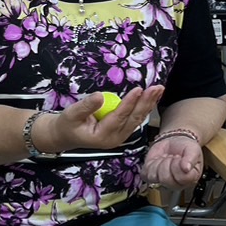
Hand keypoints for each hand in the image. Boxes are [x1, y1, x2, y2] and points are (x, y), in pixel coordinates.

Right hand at [40, 86, 165, 153]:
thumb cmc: (68, 124)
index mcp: (102, 136)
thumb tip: (100, 96)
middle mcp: (115, 138)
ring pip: (137, 118)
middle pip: (133, 118)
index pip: (119, 117)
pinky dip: (144, 106)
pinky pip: (135, 118)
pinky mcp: (123, 131)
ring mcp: (121, 136)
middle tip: (157, 87)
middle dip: (146, 102)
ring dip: (149, 103)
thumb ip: (86, 106)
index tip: (139, 89)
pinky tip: (152, 96)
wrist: (66, 135)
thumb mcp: (71, 114)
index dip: (129, 103)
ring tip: (159, 89)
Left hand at [143, 132, 203, 192]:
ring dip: (159, 163)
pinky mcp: (150, 178)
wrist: (174, 141)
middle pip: (166, 179)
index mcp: (190, 179)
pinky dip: (151, 164)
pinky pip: (145, 174)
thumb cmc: (185, 147)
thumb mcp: (193, 149)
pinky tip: (159, 161)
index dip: (178, 166)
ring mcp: (162, 182)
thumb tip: (186, 168)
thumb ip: (191, 158)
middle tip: (173, 158)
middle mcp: (176, 184)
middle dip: (168, 163)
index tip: (180, 158)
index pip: (182, 178)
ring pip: (154, 176)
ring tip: (166, 159)